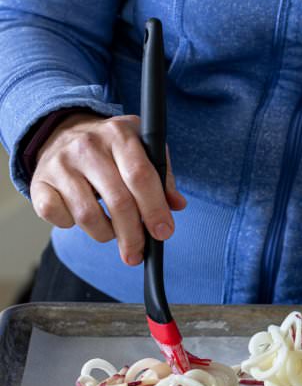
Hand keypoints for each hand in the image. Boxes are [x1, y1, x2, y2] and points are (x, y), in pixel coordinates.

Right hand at [30, 113, 185, 265]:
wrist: (65, 133)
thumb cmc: (112, 149)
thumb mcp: (143, 150)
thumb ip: (163, 177)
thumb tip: (177, 205)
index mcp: (119, 134)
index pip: (141, 176)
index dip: (155, 209)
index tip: (163, 233)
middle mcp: (88, 146)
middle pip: (118, 201)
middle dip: (133, 235)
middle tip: (138, 253)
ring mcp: (61, 164)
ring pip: (88, 215)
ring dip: (106, 234)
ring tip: (113, 232)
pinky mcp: (40, 182)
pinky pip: (59, 218)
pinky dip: (74, 226)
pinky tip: (85, 218)